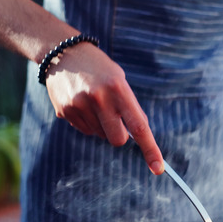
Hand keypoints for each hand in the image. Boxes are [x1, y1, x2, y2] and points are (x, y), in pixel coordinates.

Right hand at [44, 42, 164, 174]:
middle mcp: (98, 99)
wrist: (64, 53)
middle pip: (117, 139)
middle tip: (114, 117)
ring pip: (99, 135)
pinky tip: (82, 103)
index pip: (138, 126)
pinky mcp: (64, 111)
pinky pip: (84, 130)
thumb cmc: (100, 70)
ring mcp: (79, 106)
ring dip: (101, 125)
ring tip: (94, 102)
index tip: (158, 168)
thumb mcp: (120, 81)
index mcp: (118, 89)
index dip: (150, 149)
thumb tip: (138, 136)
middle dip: (119, 135)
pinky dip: (88, 121)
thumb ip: (130, 108)